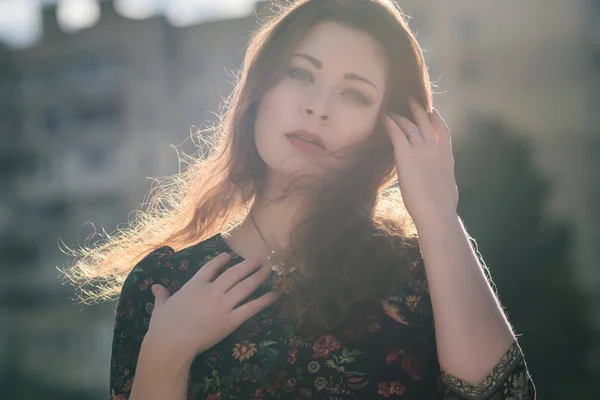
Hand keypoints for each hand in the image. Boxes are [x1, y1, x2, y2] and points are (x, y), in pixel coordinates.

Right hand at [146, 253, 278, 362]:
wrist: (171, 342)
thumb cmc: (163, 326)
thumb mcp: (161, 307)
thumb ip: (162, 295)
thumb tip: (155, 287)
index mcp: (195, 285)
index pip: (211, 267)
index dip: (222, 260)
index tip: (230, 256)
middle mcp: (212, 290)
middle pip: (234, 273)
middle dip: (248, 265)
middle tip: (259, 259)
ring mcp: (223, 304)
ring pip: (245, 286)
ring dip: (258, 277)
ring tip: (269, 269)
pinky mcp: (231, 320)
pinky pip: (251, 308)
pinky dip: (264, 301)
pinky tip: (274, 295)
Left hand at [383, 96, 458, 223]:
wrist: (436, 210)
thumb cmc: (444, 205)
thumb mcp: (449, 187)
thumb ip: (445, 179)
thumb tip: (446, 185)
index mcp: (446, 155)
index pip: (442, 130)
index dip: (437, 118)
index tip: (433, 110)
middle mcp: (434, 147)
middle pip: (425, 121)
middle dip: (418, 109)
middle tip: (411, 99)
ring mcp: (420, 149)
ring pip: (408, 125)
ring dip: (399, 116)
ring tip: (391, 110)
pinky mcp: (405, 155)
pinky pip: (396, 133)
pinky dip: (389, 124)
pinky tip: (384, 118)